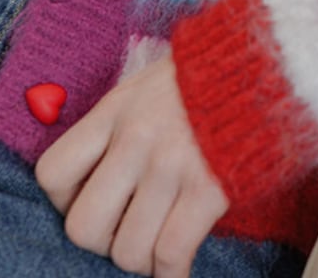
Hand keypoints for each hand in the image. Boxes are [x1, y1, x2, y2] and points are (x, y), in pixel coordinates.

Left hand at [35, 56, 229, 276]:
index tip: (88, 199)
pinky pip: (171, 256)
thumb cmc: (202, 78)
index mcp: (114, 111)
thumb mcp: (144, 86)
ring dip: (142, 258)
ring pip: (127, 252)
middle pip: (84, 228)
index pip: (53, 174)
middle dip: (102, 241)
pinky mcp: (208, 189)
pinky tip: (178, 266)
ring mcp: (171, 166)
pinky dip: (172, 273)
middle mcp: (134, 140)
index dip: (65, 201)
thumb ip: (115, 127)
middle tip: (124, 229)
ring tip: (158, 241)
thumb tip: (91, 175)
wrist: (264, 62)